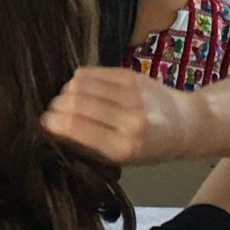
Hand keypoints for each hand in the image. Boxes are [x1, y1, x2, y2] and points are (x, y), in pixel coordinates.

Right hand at [42, 66, 194, 167]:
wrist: (185, 125)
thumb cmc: (150, 148)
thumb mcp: (120, 158)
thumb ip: (88, 146)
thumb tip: (52, 130)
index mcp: (124, 147)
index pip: (76, 129)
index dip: (53, 123)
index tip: (44, 123)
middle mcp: (129, 120)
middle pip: (75, 103)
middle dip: (56, 106)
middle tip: (52, 111)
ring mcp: (131, 95)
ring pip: (79, 83)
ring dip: (65, 92)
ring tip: (67, 100)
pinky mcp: (130, 75)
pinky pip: (90, 72)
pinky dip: (78, 80)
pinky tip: (81, 88)